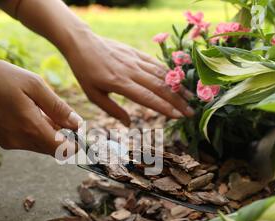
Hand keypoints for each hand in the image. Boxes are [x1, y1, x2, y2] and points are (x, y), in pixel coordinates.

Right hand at [0, 58, 81, 155]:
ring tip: (40, 107)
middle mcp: (21, 142)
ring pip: (40, 145)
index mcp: (32, 128)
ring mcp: (10, 143)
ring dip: (48, 132)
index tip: (79, 130)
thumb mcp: (34, 85)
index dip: (76, 143)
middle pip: (53, 149)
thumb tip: (77, 123)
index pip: (64, 150)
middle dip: (63, 136)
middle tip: (61, 114)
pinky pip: (26, 141)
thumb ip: (58, 107)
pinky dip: (33, 131)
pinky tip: (26, 111)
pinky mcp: (2, 141)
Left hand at [65, 34, 193, 125]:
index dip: (165, 108)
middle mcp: (131, 72)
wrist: (83, 44)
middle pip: (160, 87)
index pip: (147, 98)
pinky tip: (178, 81)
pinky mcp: (137, 53)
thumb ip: (112, 110)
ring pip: (161, 75)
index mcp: (120, 84)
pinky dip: (169, 73)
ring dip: (177, 87)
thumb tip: (129, 124)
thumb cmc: (86, 73)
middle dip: (178, 101)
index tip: (179, 116)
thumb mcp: (93, 95)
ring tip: (190, 98)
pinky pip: (156, 64)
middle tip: (191, 112)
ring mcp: (136, 61)